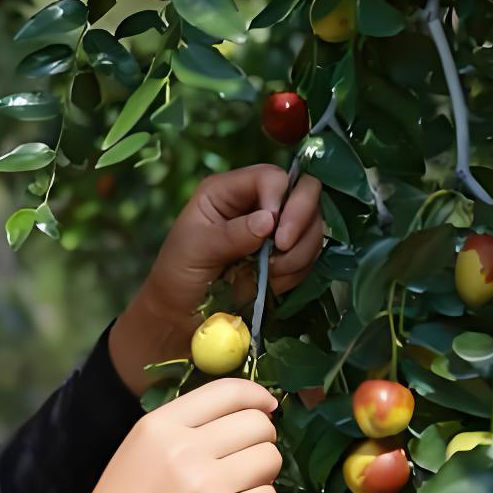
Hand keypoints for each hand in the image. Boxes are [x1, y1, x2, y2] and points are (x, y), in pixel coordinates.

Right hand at [58, 376, 282, 492]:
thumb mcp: (138, 450)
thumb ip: (182, 428)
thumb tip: (241, 412)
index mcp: (160, 425)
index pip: (227, 391)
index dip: (257, 396)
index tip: (267, 407)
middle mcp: (185, 450)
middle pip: (258, 424)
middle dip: (262, 439)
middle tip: (247, 457)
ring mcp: (207, 487)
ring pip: (269, 459)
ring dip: (263, 472)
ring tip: (241, 486)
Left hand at [138, 165, 326, 326]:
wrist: (182, 315)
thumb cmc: (178, 275)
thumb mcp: (196, 250)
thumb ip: (231, 234)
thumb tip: (269, 220)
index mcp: (228, 191)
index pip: (271, 177)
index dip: (279, 199)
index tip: (271, 231)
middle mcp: (256, 203)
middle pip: (304, 191)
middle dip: (300, 220)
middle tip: (282, 247)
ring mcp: (275, 229)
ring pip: (313, 225)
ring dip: (297, 253)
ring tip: (269, 273)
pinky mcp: (286, 256)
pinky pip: (310, 255)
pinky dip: (297, 271)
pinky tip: (273, 284)